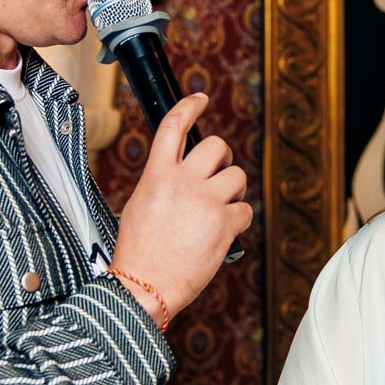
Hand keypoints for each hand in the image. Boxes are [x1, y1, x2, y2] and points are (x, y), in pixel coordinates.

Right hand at [111, 93, 250, 321]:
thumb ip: (161, 182)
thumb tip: (182, 171)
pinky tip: (224, 232)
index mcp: (156, 175)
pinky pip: (245, 209)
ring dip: (232, 190)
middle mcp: (182, 182)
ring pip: (236, 175)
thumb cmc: (140, 252)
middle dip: (223, 158)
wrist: (145, 286)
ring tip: (218, 209)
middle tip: (218, 173)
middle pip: (216, 146)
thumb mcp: (139, 205)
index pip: (173, 126)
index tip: (200, 98)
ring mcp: (206, 202)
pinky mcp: (225, 223)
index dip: (189, 106)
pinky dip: (239, 219)